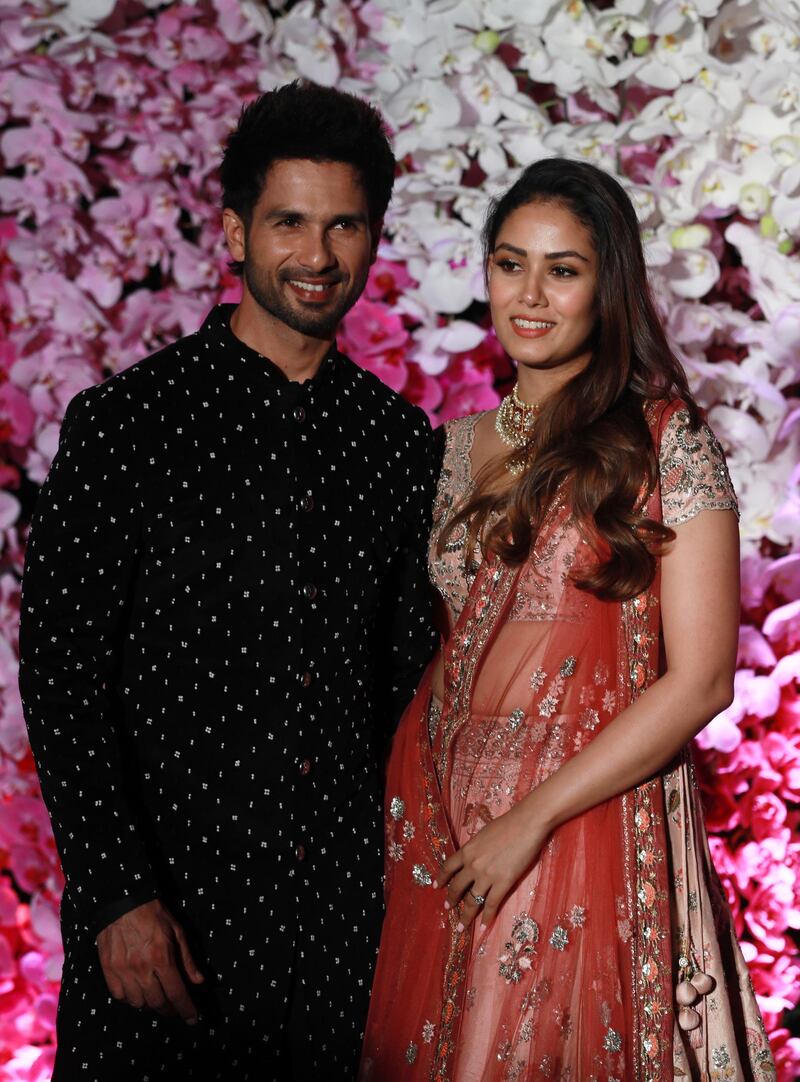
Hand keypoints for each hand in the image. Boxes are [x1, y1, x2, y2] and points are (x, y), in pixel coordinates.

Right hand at [96, 899, 203, 1023]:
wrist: (122, 902)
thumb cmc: (153, 914)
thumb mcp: (177, 931)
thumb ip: (187, 959)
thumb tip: (198, 981)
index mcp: (162, 958)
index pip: (177, 993)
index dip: (186, 1009)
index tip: (193, 1018)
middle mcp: (142, 968)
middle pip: (158, 1002)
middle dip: (170, 1010)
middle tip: (175, 1008)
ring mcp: (123, 970)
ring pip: (139, 1003)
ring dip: (150, 1004)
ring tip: (157, 997)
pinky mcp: (108, 970)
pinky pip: (120, 995)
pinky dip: (131, 998)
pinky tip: (138, 991)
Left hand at [434, 798, 549, 931]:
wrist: (525, 824)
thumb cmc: (507, 824)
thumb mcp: (483, 835)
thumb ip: (475, 849)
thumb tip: (474, 858)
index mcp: (467, 851)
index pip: (448, 868)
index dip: (441, 879)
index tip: (436, 887)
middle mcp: (472, 865)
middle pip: (457, 887)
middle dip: (451, 900)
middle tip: (447, 909)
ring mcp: (487, 876)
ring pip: (472, 901)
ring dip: (466, 916)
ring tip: (461, 926)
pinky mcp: (503, 883)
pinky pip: (491, 904)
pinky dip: (487, 917)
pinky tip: (484, 926)